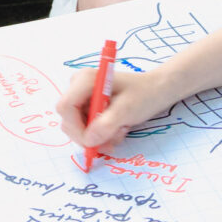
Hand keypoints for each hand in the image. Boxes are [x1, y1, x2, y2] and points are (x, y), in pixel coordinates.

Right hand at [56, 61, 182, 151]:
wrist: (156, 90)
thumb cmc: (144, 94)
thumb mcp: (127, 110)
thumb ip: (106, 125)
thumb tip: (88, 140)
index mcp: (85, 80)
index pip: (66, 107)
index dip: (76, 128)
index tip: (95, 141)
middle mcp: (78, 87)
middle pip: (69, 120)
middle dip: (90, 135)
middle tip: (113, 140)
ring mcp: (82, 97)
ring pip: (78, 128)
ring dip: (99, 136)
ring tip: (120, 131)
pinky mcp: (87, 107)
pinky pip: (86, 128)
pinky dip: (101, 134)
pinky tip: (117, 129)